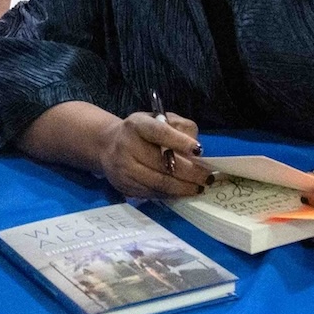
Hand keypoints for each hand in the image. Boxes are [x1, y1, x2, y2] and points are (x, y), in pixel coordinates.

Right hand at [96, 112, 212, 199]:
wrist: (107, 145)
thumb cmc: (141, 132)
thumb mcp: (159, 119)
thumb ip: (180, 128)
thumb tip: (196, 149)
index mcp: (137, 125)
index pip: (159, 132)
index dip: (179, 141)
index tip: (199, 150)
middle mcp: (126, 146)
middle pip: (161, 163)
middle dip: (189, 172)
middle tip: (206, 177)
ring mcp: (123, 169)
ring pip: (159, 182)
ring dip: (183, 187)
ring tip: (199, 187)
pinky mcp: (124, 186)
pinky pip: (153, 193)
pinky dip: (171, 194)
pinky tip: (183, 191)